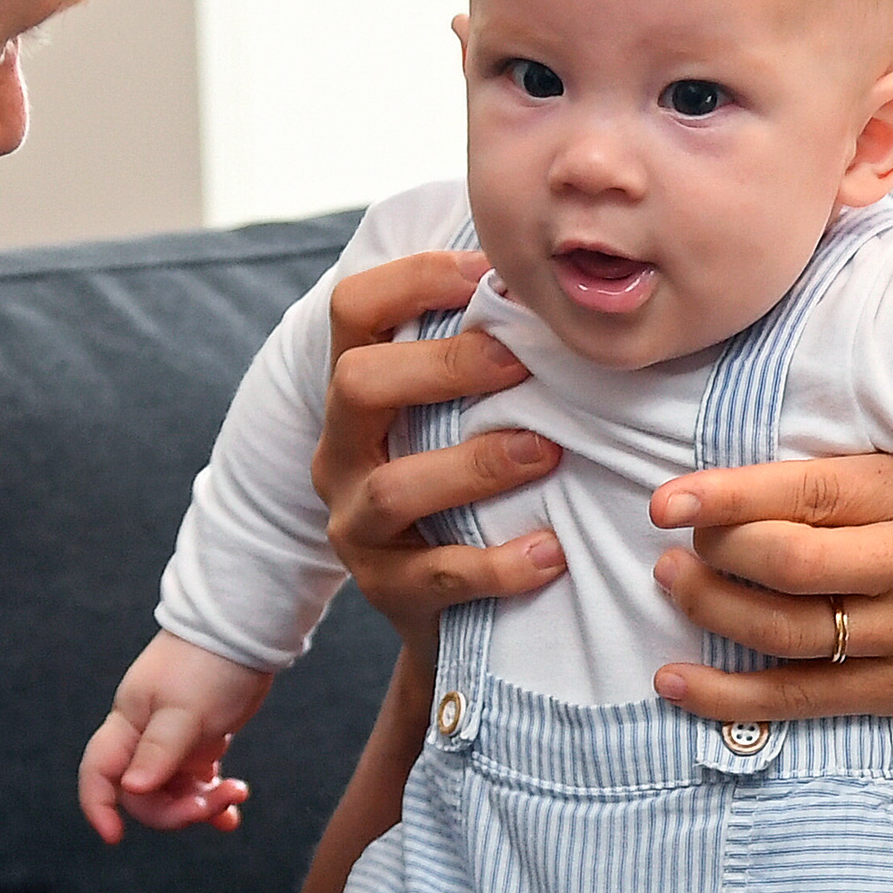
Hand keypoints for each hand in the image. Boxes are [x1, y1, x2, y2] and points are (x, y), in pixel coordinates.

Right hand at [78, 631, 272, 843]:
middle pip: (143, 794)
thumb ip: (159, 750)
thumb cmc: (211, 663)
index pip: (99, 773)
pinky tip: (233, 809)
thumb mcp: (185, 710)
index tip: (115, 837)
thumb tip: (132, 788)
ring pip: (173, 791)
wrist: (245, 630)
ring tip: (236, 795)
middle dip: (177, 809)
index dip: (99, 806)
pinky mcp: (199, 740)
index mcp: (129, 724)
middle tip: (216, 802)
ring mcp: (172, 741)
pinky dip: (212, 796)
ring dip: (201, 804)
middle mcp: (144, 737)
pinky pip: (198, 781)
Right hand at [313, 249, 567, 654]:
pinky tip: (550, 552)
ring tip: (546, 453)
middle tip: (521, 363)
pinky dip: (498, 564)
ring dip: (476, 465)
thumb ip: (485, 356)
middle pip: (356, 383)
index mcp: (357, 394)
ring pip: (392, 487)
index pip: (354, 309)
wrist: (453, 620)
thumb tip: (552, 277)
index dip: (414, 278)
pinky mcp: (387, 592)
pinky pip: (436, 575)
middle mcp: (341, 452)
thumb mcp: (459, 418)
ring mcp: (355, 525)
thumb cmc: (471, 489)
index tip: (489, 272)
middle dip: (442, 365)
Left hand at [644, 454, 892, 728]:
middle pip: (786, 562)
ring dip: (711, 611)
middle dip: (712, 554)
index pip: (806, 491)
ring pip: (785, 630)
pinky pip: (802, 700)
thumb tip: (767, 478)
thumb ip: (868, 485)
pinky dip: (730, 696)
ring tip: (670, 587)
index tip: (668, 499)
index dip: (728, 495)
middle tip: (672, 544)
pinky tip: (677, 683)